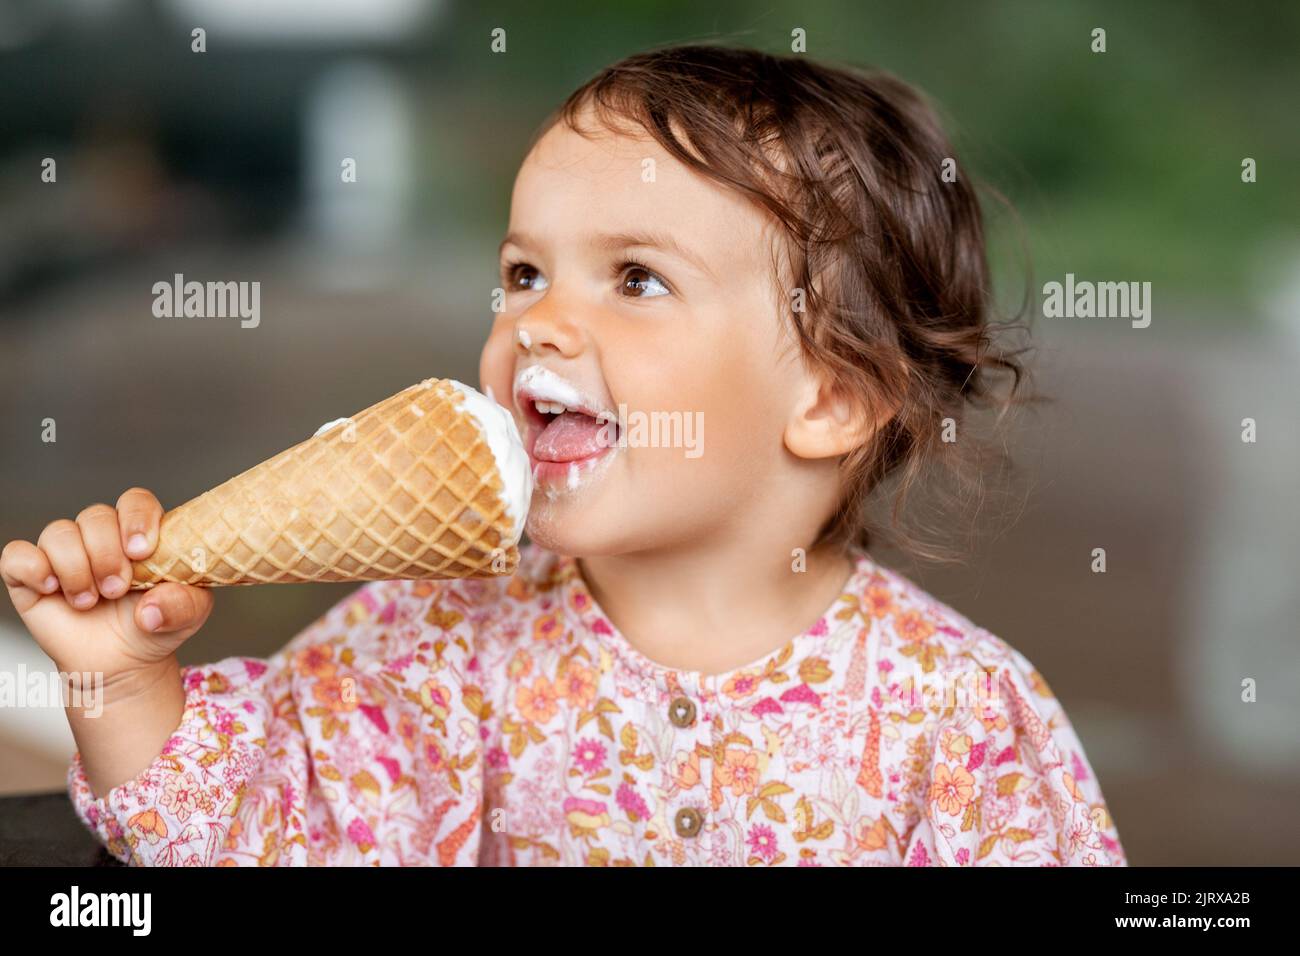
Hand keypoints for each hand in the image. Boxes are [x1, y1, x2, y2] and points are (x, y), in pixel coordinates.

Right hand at [1, 488, 213, 688]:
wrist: (121, 664)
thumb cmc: (155, 627)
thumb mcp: (187, 617)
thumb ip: (181, 606)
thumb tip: (150, 611)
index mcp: (139, 534)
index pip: (135, 502)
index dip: (137, 519)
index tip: (141, 551)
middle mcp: (100, 536)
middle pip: (96, 515)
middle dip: (107, 554)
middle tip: (117, 589)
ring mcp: (64, 553)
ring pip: (59, 533)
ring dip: (76, 568)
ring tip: (89, 601)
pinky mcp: (30, 575)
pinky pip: (17, 555)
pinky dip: (33, 568)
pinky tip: (51, 588)